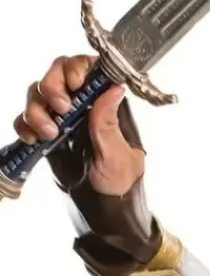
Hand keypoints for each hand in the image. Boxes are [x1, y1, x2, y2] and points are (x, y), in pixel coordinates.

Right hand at [14, 53, 145, 195]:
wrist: (101, 209)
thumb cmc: (119, 182)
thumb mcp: (119, 156)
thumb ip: (109, 125)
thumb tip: (113, 89)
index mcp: (103, 104)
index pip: (87, 69)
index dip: (76, 66)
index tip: (75, 82)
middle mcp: (81, 105)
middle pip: (56, 74)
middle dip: (52, 86)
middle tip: (61, 108)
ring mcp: (60, 118)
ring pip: (38, 94)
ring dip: (37, 109)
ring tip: (50, 134)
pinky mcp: (44, 132)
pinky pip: (25, 119)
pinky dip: (24, 126)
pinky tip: (33, 140)